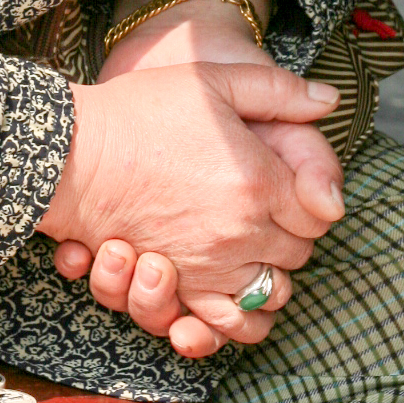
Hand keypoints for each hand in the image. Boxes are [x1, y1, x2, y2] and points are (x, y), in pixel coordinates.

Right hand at [38, 59, 340, 351]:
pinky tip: (231, 291)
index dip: (311, 202)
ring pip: (269, 293)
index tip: (291, 190)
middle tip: (270, 214)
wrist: (72, 153)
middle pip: (298, 254)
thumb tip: (331, 99)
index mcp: (260, 180)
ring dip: (269, 278)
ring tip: (252, 255)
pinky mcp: (177, 287)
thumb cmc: (139, 112)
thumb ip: (279, 90)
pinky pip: (227, 323)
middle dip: (291, 236)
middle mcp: (242, 231)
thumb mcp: (214, 80)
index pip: (319, 213)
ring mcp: (209, 266)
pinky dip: (238, 316)